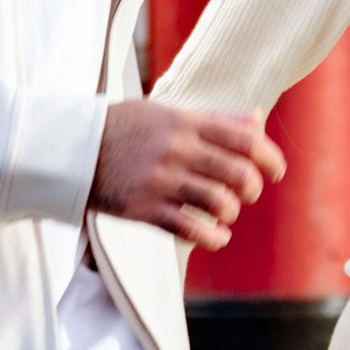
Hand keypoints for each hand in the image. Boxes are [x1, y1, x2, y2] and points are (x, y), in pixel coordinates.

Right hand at [91, 100, 286, 249]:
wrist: (74, 148)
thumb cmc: (126, 128)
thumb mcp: (168, 113)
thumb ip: (215, 119)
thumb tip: (257, 118)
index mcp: (185, 122)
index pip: (244, 139)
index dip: (269, 157)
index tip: (276, 171)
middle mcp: (177, 150)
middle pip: (238, 173)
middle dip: (252, 188)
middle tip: (248, 193)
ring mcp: (161, 180)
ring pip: (219, 203)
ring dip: (231, 212)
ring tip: (225, 213)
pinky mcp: (145, 209)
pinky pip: (190, 229)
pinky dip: (212, 237)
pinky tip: (216, 236)